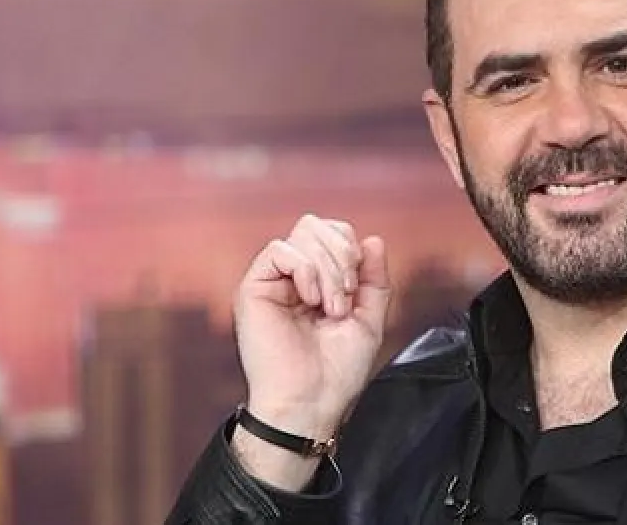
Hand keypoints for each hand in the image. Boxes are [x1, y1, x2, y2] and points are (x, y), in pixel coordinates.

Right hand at [234, 214, 391, 442]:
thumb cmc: (338, 370)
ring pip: (302, 234)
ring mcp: (273, 282)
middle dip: (341, 254)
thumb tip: (373, 239)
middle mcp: (293, 277)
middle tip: (344, 297)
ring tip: (330, 307)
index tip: (357, 286)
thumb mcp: (369, 318)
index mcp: (318, 281)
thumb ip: (374, 279)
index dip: (350, 248)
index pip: (333, 233)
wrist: (312, 401)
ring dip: (327, 268)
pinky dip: (304, 269)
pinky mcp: (253, 289)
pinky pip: (278, 250)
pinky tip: (310, 300)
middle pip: (316, 225)